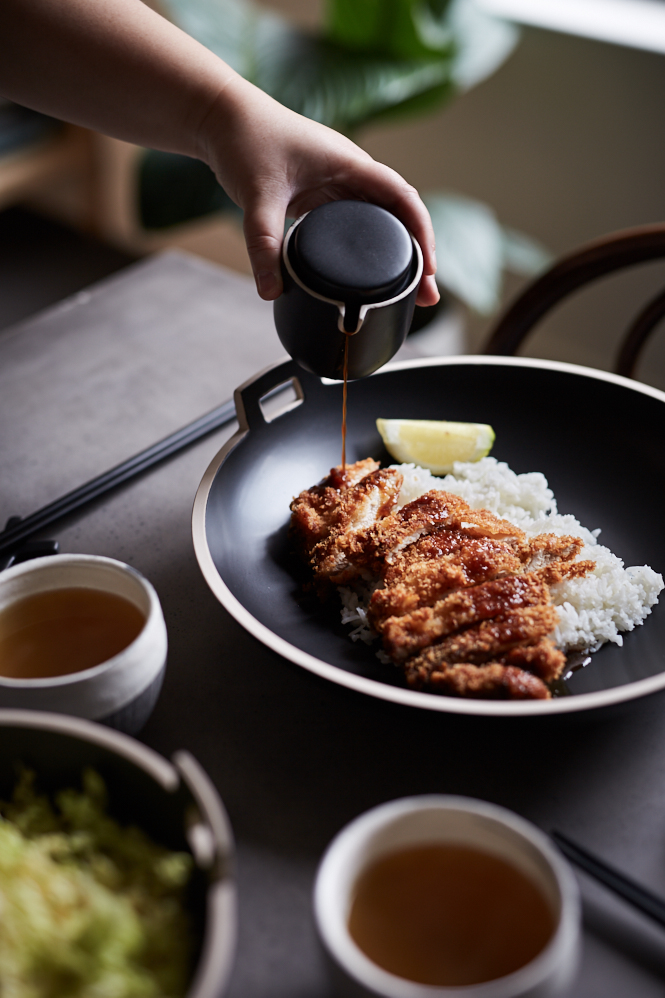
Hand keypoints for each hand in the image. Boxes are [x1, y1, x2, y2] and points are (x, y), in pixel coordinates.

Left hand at [199, 75, 438, 306]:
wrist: (221, 118)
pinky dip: (373, 246)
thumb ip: (263, 244)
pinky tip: (373, 270)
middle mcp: (351, 172)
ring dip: (399, 252)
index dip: (422, 234)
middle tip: (425, 295)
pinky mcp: (323, 193)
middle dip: (418, 254)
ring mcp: (339, 182)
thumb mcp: (257, 195)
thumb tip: (271, 291)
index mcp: (350, 164)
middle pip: (401, 215)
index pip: (403, 198)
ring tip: (408, 291)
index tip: (428, 269)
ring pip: (382, 219)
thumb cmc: (244, 140)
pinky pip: (359, 221)